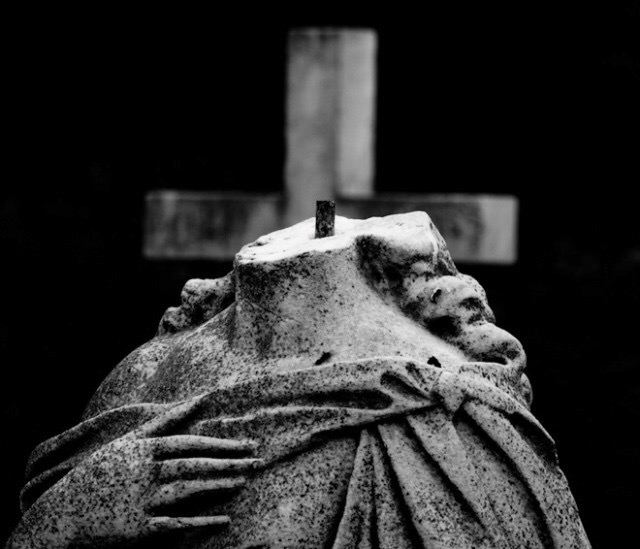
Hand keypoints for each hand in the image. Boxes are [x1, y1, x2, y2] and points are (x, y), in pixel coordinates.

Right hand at [9, 398, 260, 547]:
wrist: (62, 512)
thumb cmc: (101, 471)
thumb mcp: (130, 440)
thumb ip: (165, 420)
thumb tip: (199, 398)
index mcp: (143, 449)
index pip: (191, 444)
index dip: (222, 444)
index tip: (248, 443)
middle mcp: (145, 471)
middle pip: (196, 465)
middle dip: (230, 462)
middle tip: (259, 460)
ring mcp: (142, 500)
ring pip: (189, 490)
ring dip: (220, 485)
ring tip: (245, 481)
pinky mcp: (139, 528)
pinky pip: (176, 525)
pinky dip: (202, 522)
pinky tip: (225, 519)